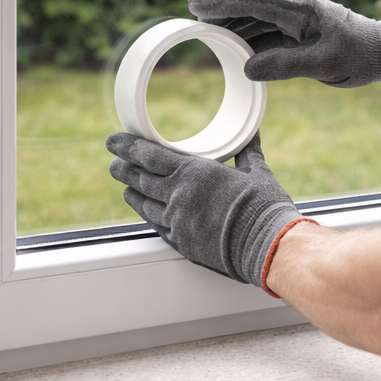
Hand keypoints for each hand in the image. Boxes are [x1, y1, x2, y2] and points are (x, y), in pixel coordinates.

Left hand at [107, 130, 301, 287]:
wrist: (267, 246)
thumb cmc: (264, 207)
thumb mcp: (256, 172)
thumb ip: (248, 151)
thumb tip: (253, 134)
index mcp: (194, 172)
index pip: (150, 155)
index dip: (128, 147)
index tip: (114, 141)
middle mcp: (179, 195)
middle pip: (140, 179)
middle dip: (123, 169)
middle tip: (114, 163)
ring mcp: (178, 221)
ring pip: (144, 204)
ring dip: (131, 193)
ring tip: (124, 187)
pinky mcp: (181, 243)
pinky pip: (157, 226)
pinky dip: (148, 216)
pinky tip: (146, 212)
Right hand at [188, 0, 380, 87]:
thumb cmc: (363, 54)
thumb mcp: (326, 64)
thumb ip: (286, 65)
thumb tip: (247, 68)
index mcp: (303, 7)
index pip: (255, 2)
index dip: (223, 4)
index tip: (196, 5)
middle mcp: (298, 9)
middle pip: (251, 6)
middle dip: (222, 12)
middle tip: (192, 18)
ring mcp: (300, 21)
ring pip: (258, 20)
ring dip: (234, 27)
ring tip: (207, 35)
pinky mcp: (302, 34)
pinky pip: (269, 34)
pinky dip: (249, 40)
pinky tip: (234, 49)